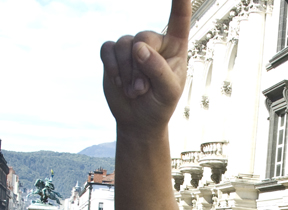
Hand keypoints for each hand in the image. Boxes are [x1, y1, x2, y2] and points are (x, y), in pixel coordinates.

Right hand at [99, 0, 190, 131]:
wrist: (138, 120)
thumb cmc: (160, 105)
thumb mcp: (168, 92)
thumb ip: (158, 69)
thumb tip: (139, 48)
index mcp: (175, 47)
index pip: (179, 20)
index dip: (179, 3)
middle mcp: (154, 42)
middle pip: (142, 37)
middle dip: (139, 67)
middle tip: (142, 89)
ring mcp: (132, 46)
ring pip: (123, 44)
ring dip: (126, 72)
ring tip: (134, 91)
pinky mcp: (114, 54)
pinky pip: (108, 49)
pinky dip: (112, 67)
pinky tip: (120, 82)